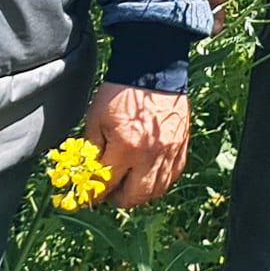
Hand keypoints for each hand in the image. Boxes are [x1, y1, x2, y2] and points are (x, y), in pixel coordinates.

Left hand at [83, 81, 191, 210]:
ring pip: (156, 191)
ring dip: (140, 194)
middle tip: (110, 192)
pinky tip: (148, 175)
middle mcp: (150, 155)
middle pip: (135, 196)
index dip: (95, 193)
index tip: (89, 195)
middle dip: (119, 199)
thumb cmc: (121, 92)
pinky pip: (171, 177)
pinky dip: (158, 182)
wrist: (153, 71)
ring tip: (129, 185)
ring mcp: (170, 153)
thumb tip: (88, 171)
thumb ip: (92, 149)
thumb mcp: (96, 118)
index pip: (107, 185)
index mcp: (126, 147)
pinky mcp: (181, 148)